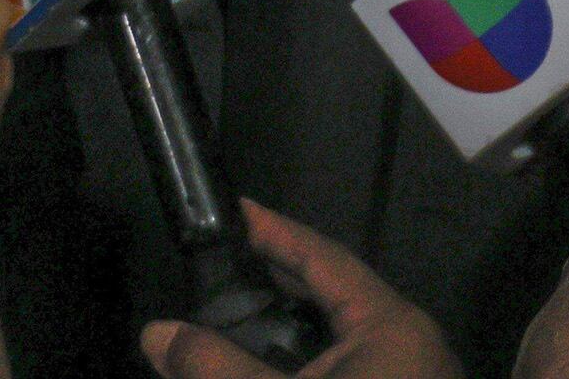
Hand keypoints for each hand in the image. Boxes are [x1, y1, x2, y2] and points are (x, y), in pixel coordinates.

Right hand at [143, 203, 460, 378]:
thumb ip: (217, 367)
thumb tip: (156, 334)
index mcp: (390, 325)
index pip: (323, 256)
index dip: (273, 230)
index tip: (231, 208)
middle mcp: (409, 344)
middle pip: (335, 291)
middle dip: (278, 275)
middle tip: (222, 260)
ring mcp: (411, 378)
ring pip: (344, 333)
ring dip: (293, 320)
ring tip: (239, 309)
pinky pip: (353, 365)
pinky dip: (311, 355)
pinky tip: (274, 363)